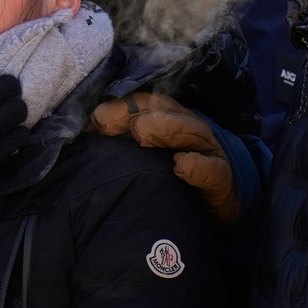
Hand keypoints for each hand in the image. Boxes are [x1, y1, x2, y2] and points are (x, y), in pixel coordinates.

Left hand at [89, 91, 239, 224]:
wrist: (216, 205)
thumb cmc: (173, 176)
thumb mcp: (146, 155)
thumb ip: (120, 141)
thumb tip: (86, 132)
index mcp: (169, 119)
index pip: (145, 102)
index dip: (120, 106)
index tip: (95, 119)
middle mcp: (189, 128)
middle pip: (164, 110)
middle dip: (134, 112)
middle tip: (109, 125)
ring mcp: (208, 151)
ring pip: (190, 130)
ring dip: (164, 129)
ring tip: (141, 134)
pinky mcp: (222, 179)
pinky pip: (213, 169)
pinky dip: (198, 166)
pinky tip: (180, 165)